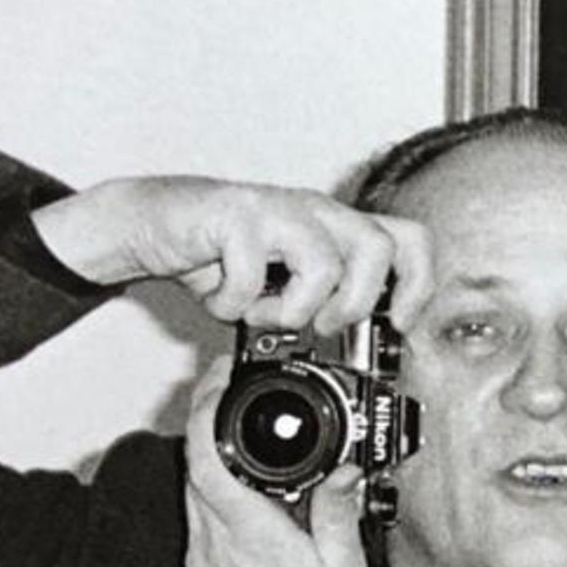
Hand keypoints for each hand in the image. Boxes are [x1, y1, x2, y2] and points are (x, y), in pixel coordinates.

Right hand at [34, 175, 433, 334]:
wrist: (149, 222)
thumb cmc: (221, 254)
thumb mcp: (282, 284)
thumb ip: (320, 306)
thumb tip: (355, 357)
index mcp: (337, 228)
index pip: (411, 241)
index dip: (417, 286)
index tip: (396, 325)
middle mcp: (316, 213)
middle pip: (379, 248)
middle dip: (354, 303)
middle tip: (320, 324)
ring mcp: (278, 209)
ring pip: (324, 261)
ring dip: (293, 307)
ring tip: (261, 313)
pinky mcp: (234, 215)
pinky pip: (252, 271)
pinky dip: (235, 303)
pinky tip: (222, 299)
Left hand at [182, 357, 368, 566]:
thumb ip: (339, 512)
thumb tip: (342, 471)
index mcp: (249, 532)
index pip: (205, 454)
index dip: (205, 407)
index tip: (219, 381)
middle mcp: (214, 545)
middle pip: (194, 467)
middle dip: (209, 426)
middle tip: (234, 401)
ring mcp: (203, 566)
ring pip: (196, 497)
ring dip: (214, 467)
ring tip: (250, 453)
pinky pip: (203, 528)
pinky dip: (219, 504)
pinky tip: (252, 509)